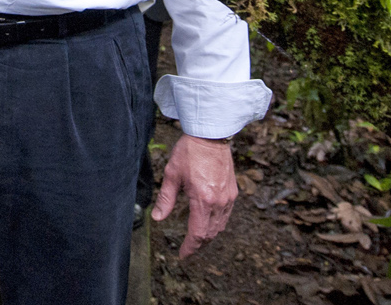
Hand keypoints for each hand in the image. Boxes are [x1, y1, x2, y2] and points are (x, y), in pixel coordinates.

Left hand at [151, 134, 235, 257]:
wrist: (210, 136)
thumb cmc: (189, 152)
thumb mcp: (172, 175)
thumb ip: (165, 200)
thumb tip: (157, 218)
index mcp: (203, 200)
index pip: (198, 234)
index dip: (190, 248)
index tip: (182, 255)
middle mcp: (219, 202)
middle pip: (210, 233)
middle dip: (198, 244)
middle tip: (187, 249)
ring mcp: (228, 198)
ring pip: (220, 226)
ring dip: (208, 235)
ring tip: (196, 239)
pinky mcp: (233, 192)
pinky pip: (226, 215)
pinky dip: (217, 224)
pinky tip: (208, 222)